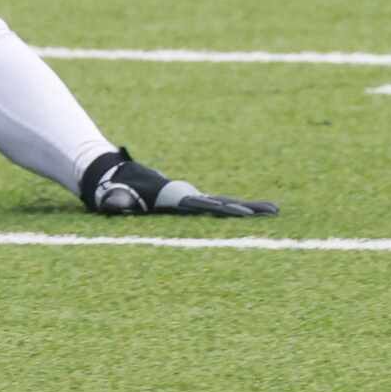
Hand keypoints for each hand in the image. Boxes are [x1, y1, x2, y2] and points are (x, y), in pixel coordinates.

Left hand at [81, 147, 277, 218]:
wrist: (122, 177)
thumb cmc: (118, 193)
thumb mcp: (116, 198)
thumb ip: (117, 202)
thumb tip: (115, 205)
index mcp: (177, 197)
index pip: (204, 205)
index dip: (222, 209)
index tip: (242, 213)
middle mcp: (190, 195)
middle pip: (224, 203)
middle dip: (247, 208)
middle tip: (272, 212)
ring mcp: (194, 197)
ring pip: (227, 204)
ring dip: (250, 208)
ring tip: (275, 212)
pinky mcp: (194, 202)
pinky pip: (220, 207)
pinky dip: (239, 210)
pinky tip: (256, 213)